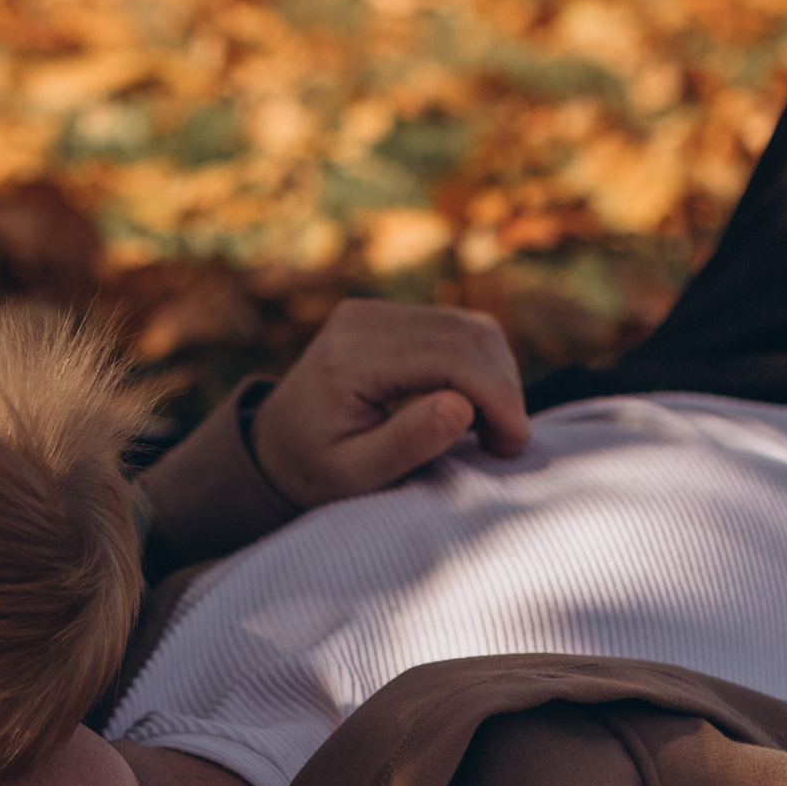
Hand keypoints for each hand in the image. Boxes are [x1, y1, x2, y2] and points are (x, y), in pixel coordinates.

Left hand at [256, 299, 530, 508]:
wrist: (273, 446)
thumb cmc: (312, 470)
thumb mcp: (353, 474)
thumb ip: (405, 443)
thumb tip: (461, 405)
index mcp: (350, 356)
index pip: (451, 357)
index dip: (496, 396)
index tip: (513, 442)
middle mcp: (363, 319)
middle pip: (468, 335)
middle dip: (502, 389)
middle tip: (506, 443)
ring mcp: (375, 311)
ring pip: (470, 327)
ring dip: (496, 378)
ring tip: (491, 431)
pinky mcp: (388, 315)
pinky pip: (456, 329)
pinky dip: (479, 368)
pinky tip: (471, 409)